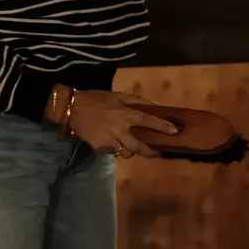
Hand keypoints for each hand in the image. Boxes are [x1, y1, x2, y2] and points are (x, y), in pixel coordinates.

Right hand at [49, 87, 178, 158]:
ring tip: (132, 144)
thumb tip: (156, 105)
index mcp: (126, 113)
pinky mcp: (101, 147)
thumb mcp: (119, 96)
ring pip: (127, 152)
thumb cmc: (98, 100)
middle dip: (151, 152)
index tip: (174, 132)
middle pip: (139, 146)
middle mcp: (120, 128)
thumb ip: (138, 101)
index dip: (162, 127)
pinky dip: (117, 148)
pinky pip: (114, 152)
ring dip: (132, 150)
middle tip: (157, 152)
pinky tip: (114, 141)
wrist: (74, 108)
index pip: (148, 121)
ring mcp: (110, 140)